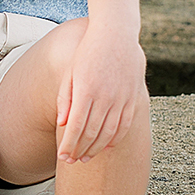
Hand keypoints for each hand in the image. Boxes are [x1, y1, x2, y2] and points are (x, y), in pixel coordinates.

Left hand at [56, 23, 145, 162]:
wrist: (117, 34)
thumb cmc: (88, 52)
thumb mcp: (71, 71)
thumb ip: (66, 98)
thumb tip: (62, 124)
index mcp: (86, 89)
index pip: (76, 126)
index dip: (69, 144)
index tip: (62, 156)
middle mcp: (105, 96)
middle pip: (92, 133)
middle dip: (80, 150)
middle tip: (71, 161)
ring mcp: (121, 98)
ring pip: (109, 133)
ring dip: (97, 149)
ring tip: (85, 157)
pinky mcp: (133, 98)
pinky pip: (125, 125)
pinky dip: (115, 139)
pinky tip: (106, 147)